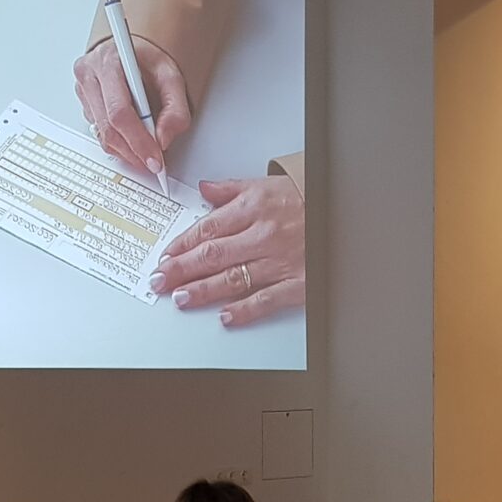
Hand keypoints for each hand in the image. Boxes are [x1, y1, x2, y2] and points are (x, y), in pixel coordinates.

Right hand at [73, 37, 189, 174]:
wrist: (128, 49)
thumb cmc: (145, 58)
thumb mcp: (170, 75)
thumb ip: (175, 108)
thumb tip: (164, 138)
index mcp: (109, 62)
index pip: (120, 111)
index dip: (138, 140)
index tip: (154, 157)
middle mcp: (89, 74)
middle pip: (109, 127)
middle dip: (133, 151)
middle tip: (152, 162)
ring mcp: (82, 89)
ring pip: (102, 134)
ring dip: (126, 150)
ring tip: (145, 152)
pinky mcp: (82, 102)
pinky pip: (98, 131)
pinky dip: (117, 141)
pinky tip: (131, 138)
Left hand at [149, 176, 304, 326]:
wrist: (341, 209)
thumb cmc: (304, 198)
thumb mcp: (264, 185)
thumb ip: (231, 189)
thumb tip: (204, 189)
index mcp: (252, 209)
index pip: (207, 229)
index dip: (182, 245)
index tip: (165, 257)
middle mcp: (262, 235)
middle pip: (213, 255)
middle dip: (181, 270)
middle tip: (160, 281)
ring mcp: (279, 261)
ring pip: (233, 278)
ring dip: (203, 290)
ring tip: (181, 298)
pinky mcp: (296, 283)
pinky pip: (266, 299)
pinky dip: (244, 309)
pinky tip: (225, 316)